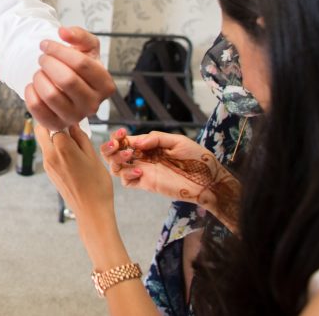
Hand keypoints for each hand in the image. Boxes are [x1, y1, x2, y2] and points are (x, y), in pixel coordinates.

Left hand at [24, 26, 115, 130]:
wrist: (66, 87)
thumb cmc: (78, 67)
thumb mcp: (86, 47)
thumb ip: (79, 35)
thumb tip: (63, 32)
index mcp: (105, 85)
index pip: (82, 64)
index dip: (59, 50)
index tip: (46, 44)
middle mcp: (93, 105)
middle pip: (67, 80)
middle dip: (48, 63)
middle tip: (42, 58)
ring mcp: (75, 117)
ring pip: (51, 95)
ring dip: (39, 77)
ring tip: (39, 72)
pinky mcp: (56, 125)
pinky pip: (37, 108)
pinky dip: (30, 92)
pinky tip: (33, 85)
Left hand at [34, 124, 115, 224]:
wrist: (91, 210)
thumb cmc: (97, 184)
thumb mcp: (93, 156)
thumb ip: (81, 137)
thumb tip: (73, 124)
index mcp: (62, 147)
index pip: (54, 122)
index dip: (63, 118)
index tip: (72, 119)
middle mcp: (50, 154)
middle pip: (41, 130)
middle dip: (51, 124)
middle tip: (67, 126)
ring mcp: (48, 164)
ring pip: (43, 141)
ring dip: (53, 137)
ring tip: (72, 141)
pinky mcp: (49, 172)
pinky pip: (48, 153)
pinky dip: (54, 148)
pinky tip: (71, 154)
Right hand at [101, 128, 239, 226]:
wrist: (208, 180)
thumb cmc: (197, 158)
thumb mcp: (178, 141)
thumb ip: (157, 138)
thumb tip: (137, 141)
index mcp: (147, 146)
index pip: (125, 140)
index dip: (118, 137)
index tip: (121, 133)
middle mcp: (141, 158)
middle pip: (114, 154)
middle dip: (110, 148)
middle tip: (118, 145)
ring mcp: (143, 172)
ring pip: (116, 168)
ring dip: (116, 160)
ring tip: (129, 155)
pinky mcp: (147, 184)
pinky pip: (127, 182)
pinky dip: (127, 175)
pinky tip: (140, 171)